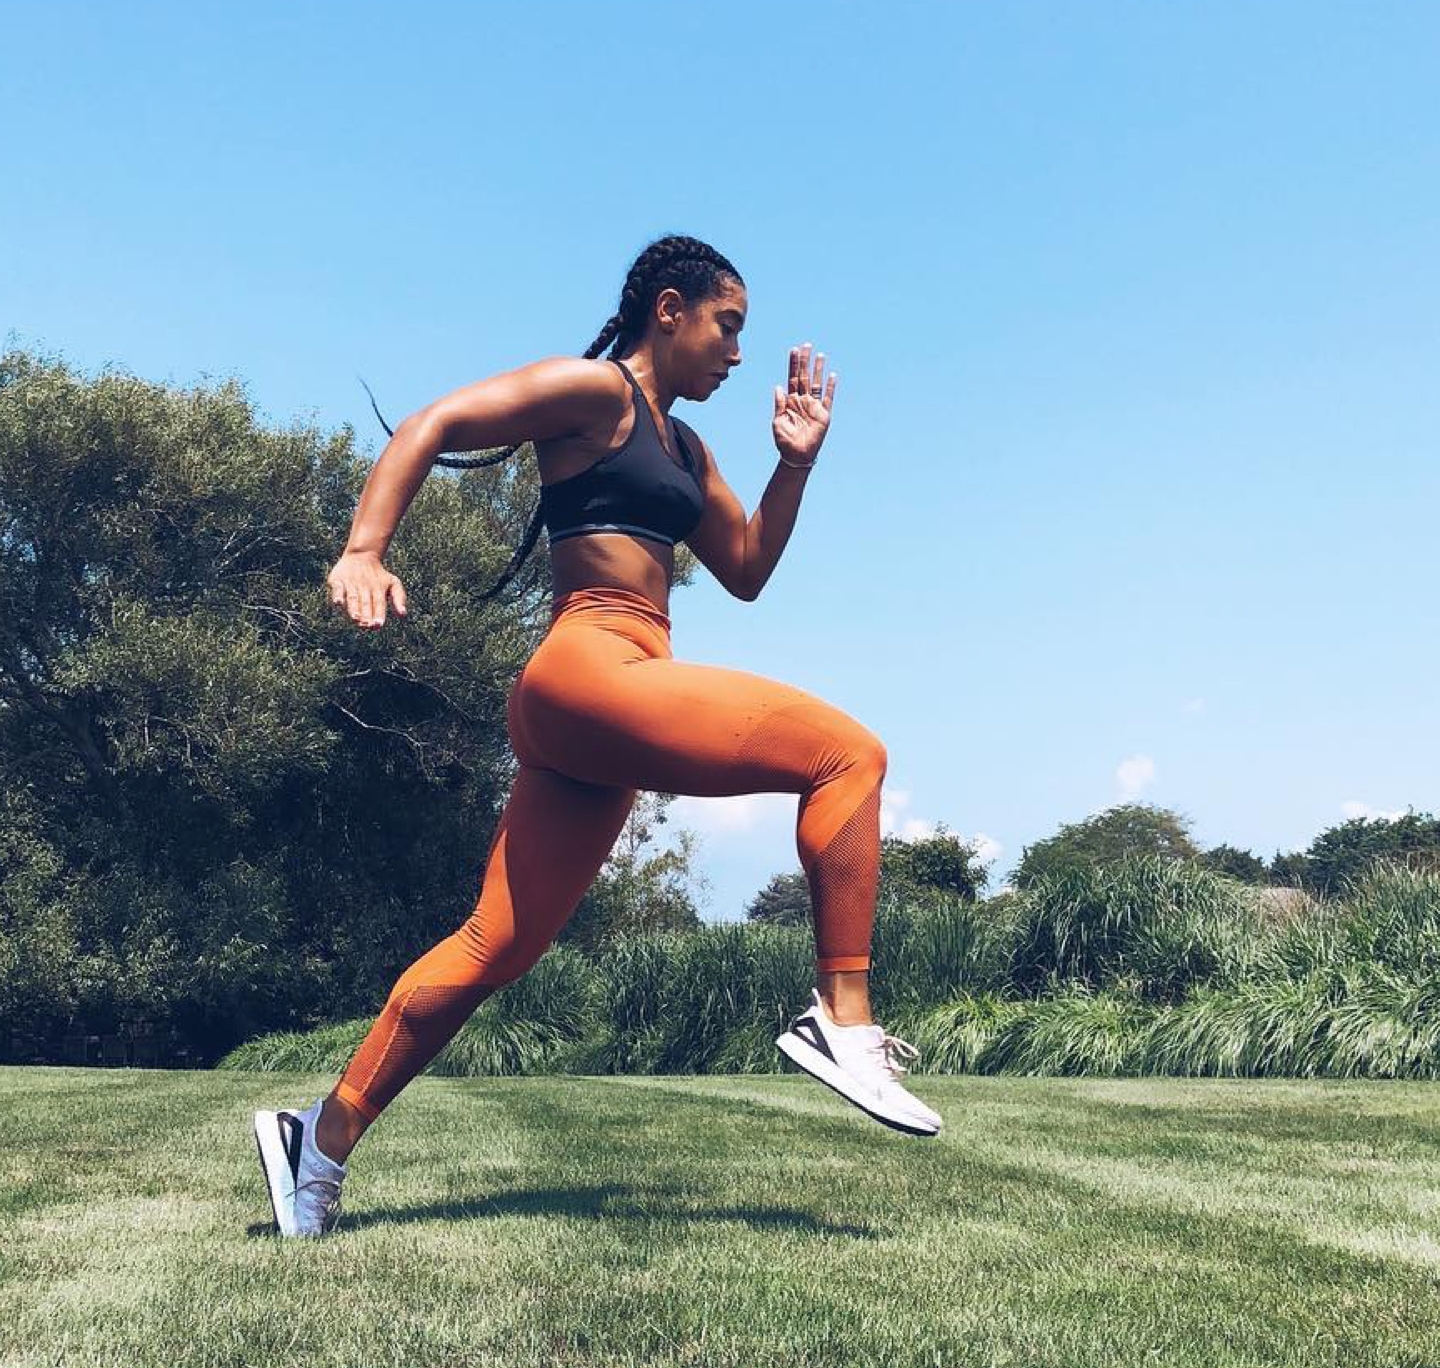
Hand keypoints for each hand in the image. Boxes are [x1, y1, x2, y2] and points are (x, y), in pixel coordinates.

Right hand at [327, 550, 407, 629]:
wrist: (361, 555)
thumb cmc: (379, 575)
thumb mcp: (393, 583)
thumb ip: (399, 598)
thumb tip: (403, 614)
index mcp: (378, 589)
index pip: (379, 603)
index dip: (378, 614)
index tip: (378, 625)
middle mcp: (365, 587)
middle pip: (366, 602)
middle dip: (366, 614)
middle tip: (366, 624)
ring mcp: (351, 583)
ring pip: (353, 597)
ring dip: (353, 607)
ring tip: (355, 617)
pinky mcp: (338, 579)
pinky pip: (337, 588)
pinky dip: (337, 594)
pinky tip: (338, 602)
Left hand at [772, 343, 836, 465]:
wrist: (796, 456)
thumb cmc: (784, 441)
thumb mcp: (778, 421)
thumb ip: (779, 404)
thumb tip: (778, 387)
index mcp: (790, 401)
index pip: (792, 378)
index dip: (793, 364)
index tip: (794, 350)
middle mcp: (802, 401)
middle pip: (804, 376)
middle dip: (805, 361)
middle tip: (807, 345)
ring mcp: (814, 406)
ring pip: (817, 383)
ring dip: (818, 369)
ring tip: (820, 355)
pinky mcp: (824, 415)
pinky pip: (828, 398)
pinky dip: (831, 387)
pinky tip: (833, 375)